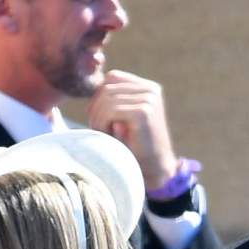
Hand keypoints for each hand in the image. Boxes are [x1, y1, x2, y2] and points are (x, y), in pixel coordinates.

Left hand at [87, 69, 178, 188]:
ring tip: (104, 135)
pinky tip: (109, 137)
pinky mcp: (144, 112)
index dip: (99, 97)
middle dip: (96, 109)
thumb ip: (112, 98)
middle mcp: (151, 90)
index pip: (112, 78)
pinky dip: (102, 124)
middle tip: (99, 131)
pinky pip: (110, 109)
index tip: (100, 120)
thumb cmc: (134, 145)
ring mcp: (149, 99)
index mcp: (148, 88)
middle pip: (107, 87)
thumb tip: (94, 79)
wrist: (154, 170)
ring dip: (98, 118)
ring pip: (106, 97)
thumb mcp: (122, 116)